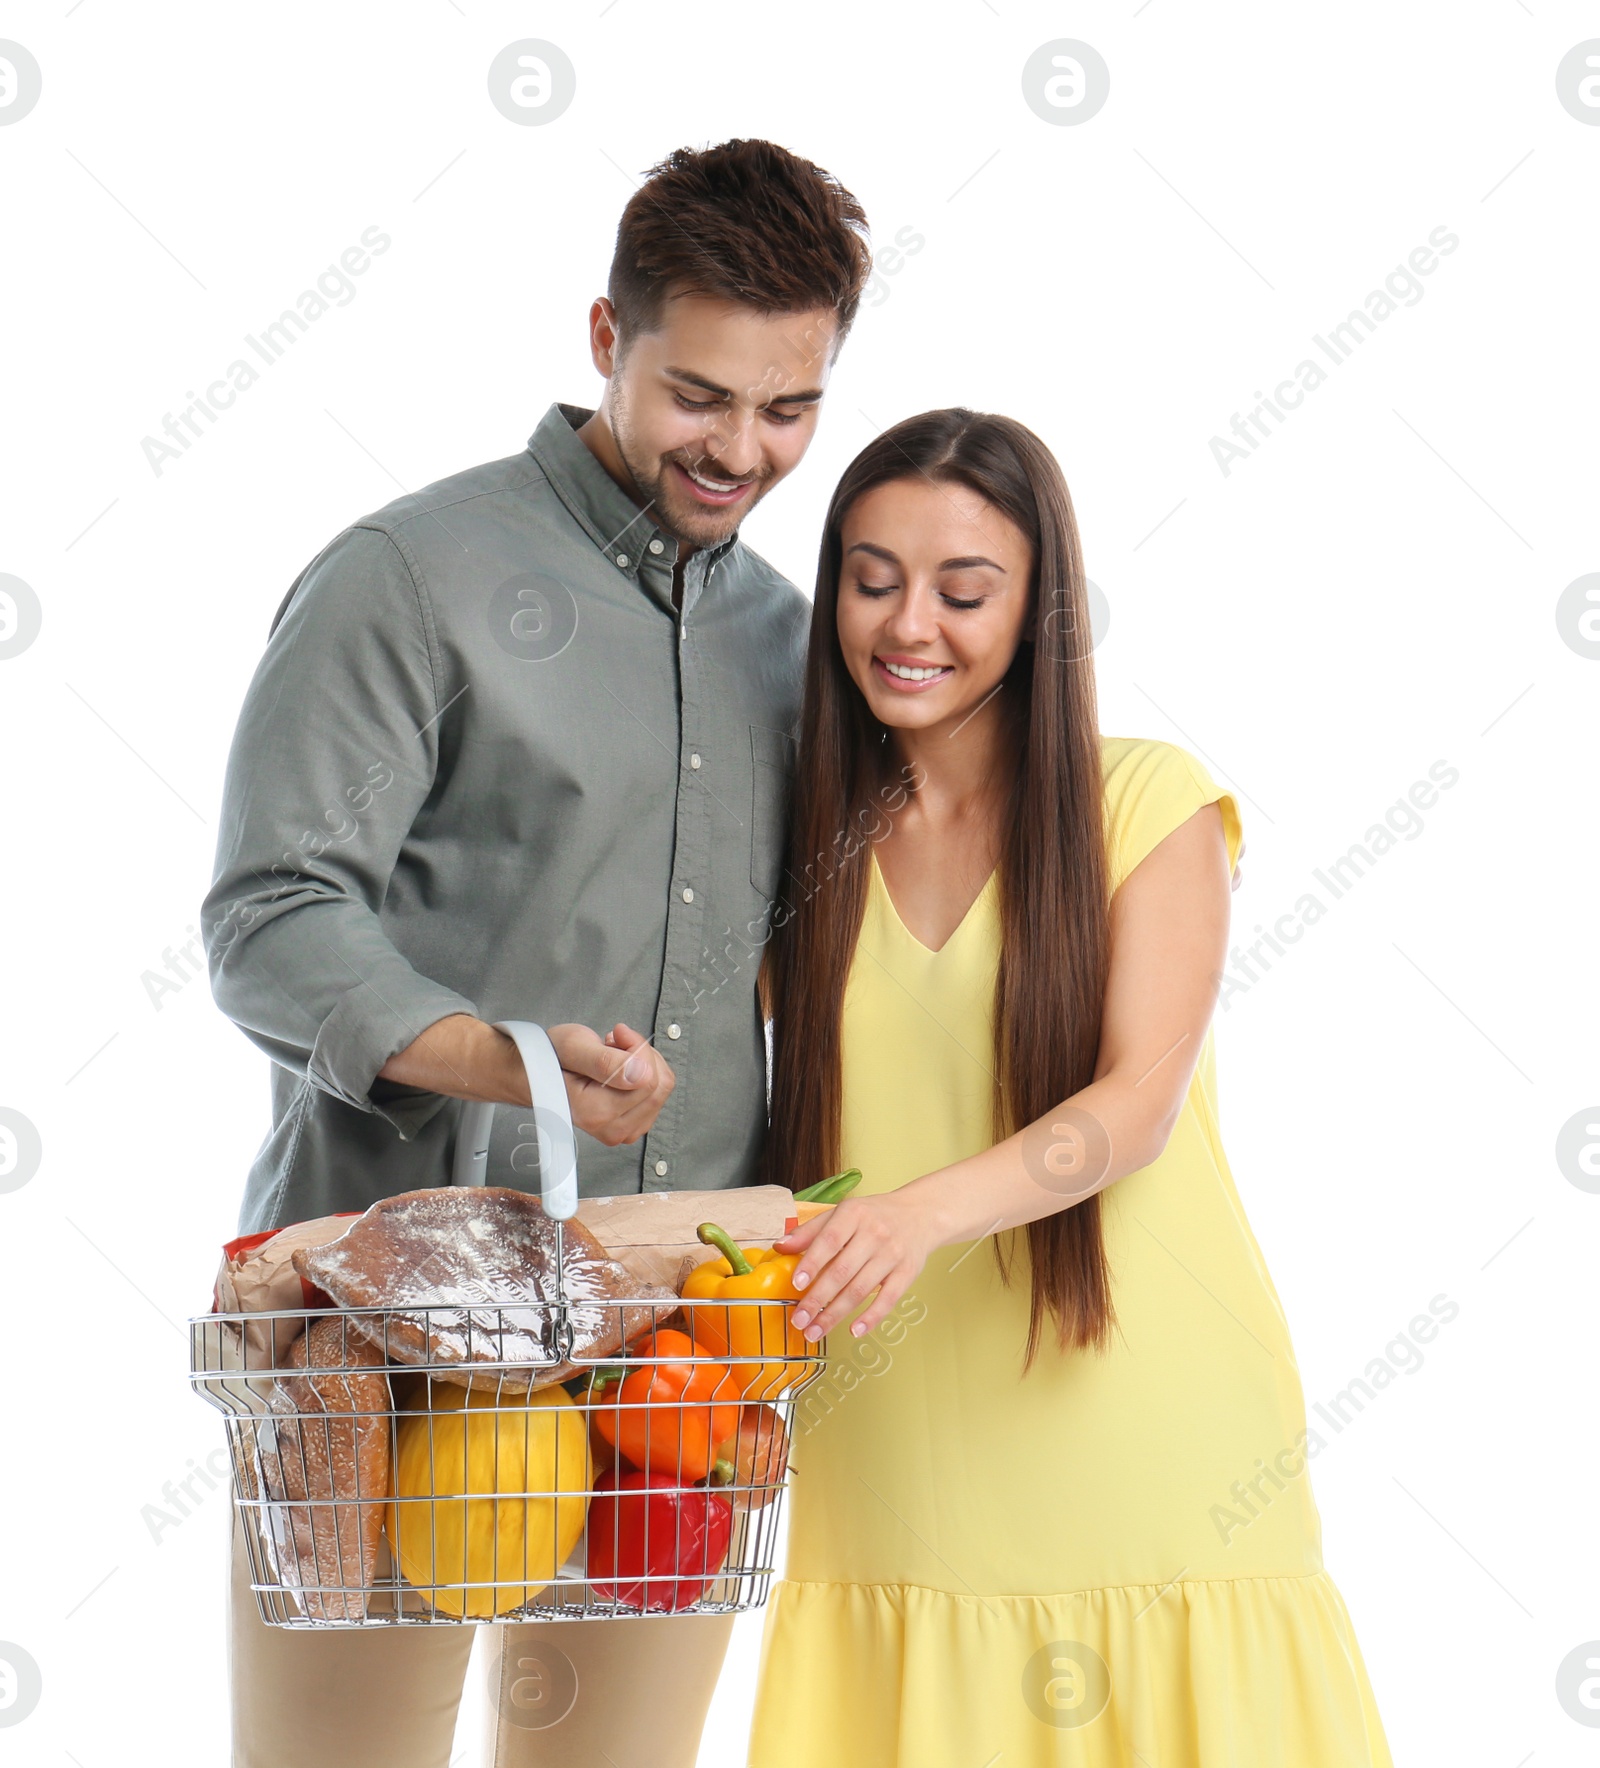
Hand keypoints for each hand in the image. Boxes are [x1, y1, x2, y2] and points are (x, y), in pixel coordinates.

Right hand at [547, 1022, 674, 1146]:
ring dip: (644, 1065)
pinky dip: (644, 1076)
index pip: (647, 1078)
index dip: (637, 1047)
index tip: (616, 1034)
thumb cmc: (550, 1058)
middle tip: (614, 1044)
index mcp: (596, 1112)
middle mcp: (611, 1128)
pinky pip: (655, 1097)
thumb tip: (643, 1074)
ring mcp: (621, 1130)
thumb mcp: (573, 1046)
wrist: (535, 1074)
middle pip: (659, 1086)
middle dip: (642, 1056)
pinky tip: (621, 1070)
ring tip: (614, 1057)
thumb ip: (606, 1061)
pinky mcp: (629, 1127)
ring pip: (660, 1091)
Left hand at [772, 1191, 937, 1340]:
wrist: (921, 1214)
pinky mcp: (907, 1273)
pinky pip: (888, 1299)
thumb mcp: (843, 1212)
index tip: (796, 1284)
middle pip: (842, 1271)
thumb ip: (811, 1230)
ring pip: (860, 1289)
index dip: (811, 1263)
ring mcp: (892, 1254)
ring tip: (816, 1330)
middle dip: (818, 1299)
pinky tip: (854, 1330)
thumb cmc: (875, 1215)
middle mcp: (874, 1233)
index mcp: (854, 1214)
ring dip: (836, 1314)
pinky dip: (871, 1317)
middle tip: (799, 1319)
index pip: (829, 1241)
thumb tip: (780, 1246)